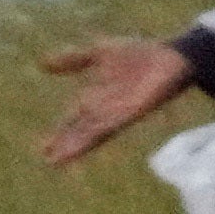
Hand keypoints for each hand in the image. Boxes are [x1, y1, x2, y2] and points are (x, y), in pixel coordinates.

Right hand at [32, 40, 190, 171]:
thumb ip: (73, 59)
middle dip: (67, 144)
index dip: (60, 133)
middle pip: (83, 131)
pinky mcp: (139, 108)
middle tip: (49, 160)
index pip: (74, 120)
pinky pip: (118, 120)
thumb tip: (42, 63)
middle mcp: (108, 110)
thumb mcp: (99, 53)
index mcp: (98, 99)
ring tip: (64, 157)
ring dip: (81, 143)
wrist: (173, 55)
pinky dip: (104, 127)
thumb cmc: (140, 55)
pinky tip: (92, 135)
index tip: (43, 149)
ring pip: (97, 131)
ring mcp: (123, 111)